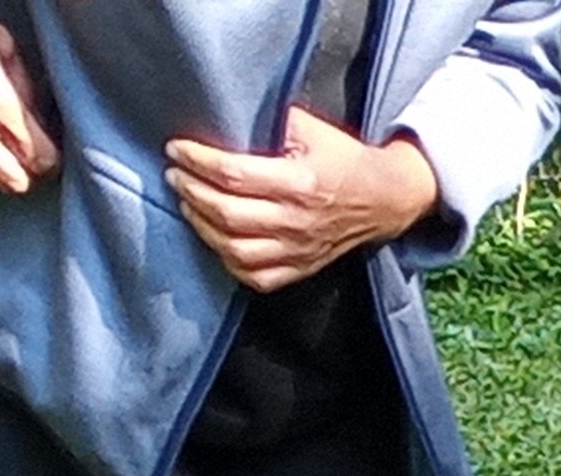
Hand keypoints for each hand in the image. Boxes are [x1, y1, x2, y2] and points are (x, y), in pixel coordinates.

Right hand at [0, 0, 59, 195]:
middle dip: (28, 174)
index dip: (51, 158)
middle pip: (14, 184)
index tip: (50, 146)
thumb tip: (33, 110)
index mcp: (2, 111)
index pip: (42, 162)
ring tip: (0, 151)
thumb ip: (23, 85)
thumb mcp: (2, 44)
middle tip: (29, 155)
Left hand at [165, 108, 441, 292]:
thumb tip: (224, 113)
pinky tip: (216, 239)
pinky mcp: (302, 267)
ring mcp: (300, 250)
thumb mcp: (311, 129)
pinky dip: (229, 261)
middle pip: (227, 213)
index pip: (233, 175)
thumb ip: (269, 120)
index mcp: (299, 183)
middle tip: (176, 175)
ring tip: (189, 205)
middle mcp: (297, 221)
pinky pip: (256, 277)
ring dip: (203, 227)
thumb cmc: (344, 160)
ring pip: (235, 250)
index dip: (197, 161)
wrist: (384, 199)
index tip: (176, 149)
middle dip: (191, 191)